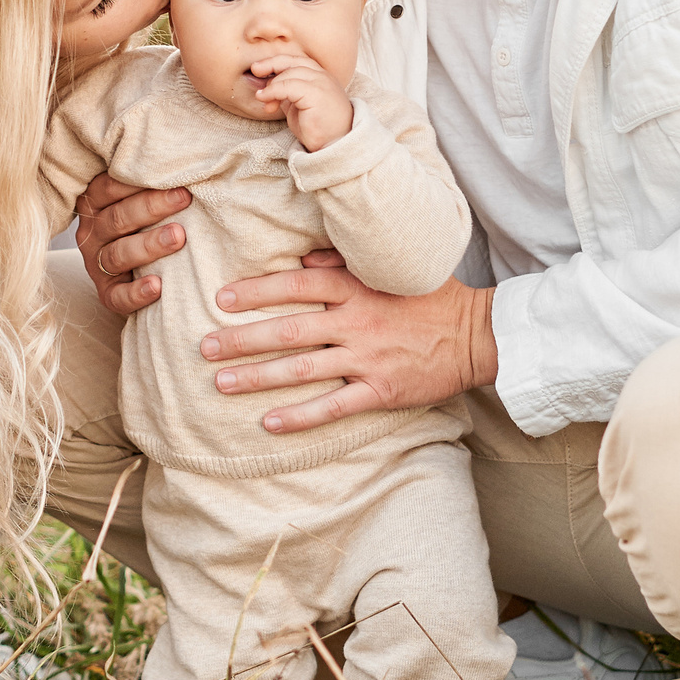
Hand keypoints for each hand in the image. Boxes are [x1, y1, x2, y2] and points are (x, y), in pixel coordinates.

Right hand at [73, 173, 189, 315]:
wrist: (140, 270)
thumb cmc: (147, 221)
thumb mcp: (140, 198)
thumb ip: (152, 182)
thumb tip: (187, 156)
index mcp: (95, 202)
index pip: (110, 187)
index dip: (139, 181)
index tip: (173, 174)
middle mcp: (92, 232)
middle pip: (117, 218)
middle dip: (151, 207)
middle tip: (184, 198)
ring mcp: (97, 264)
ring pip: (118, 254)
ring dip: (149, 245)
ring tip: (179, 236)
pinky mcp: (107, 293)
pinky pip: (118, 296)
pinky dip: (137, 292)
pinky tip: (158, 286)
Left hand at [200, 251, 498, 432]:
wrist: (476, 335)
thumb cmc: (431, 297)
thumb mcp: (390, 268)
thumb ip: (344, 261)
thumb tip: (302, 258)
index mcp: (356, 288)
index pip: (295, 286)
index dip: (256, 291)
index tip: (222, 298)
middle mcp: (356, 322)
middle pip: (288, 329)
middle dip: (241, 338)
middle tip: (204, 345)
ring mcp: (367, 358)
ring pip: (302, 369)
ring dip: (257, 376)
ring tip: (221, 382)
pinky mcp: (380, 390)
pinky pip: (332, 406)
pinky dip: (299, 415)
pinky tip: (268, 421)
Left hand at [246, 53, 353, 151]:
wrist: (335, 145)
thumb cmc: (319, 129)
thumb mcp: (299, 106)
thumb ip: (288, 94)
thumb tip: (269, 88)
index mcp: (320, 77)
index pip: (296, 61)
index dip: (277, 62)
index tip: (260, 68)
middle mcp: (322, 76)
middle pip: (292, 61)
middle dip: (270, 63)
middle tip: (255, 70)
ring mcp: (321, 83)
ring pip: (289, 73)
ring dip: (271, 85)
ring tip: (263, 99)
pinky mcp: (316, 93)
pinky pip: (288, 86)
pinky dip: (273, 91)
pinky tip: (265, 99)